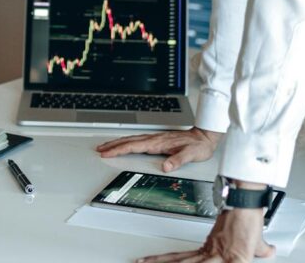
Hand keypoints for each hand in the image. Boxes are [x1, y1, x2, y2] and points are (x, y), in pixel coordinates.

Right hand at [95, 127, 222, 171]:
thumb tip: (166, 166)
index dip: (119, 150)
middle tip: (99, 149)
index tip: (107, 153)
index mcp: (158, 143)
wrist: (205, 136)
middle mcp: (155, 139)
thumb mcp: (191, 155)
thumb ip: (178, 160)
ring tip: (106, 145)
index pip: (134, 146)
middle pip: (128, 141)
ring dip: (117, 142)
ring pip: (132, 139)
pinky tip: (125, 143)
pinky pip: (137, 140)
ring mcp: (155, 138)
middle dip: (113, 145)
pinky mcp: (157, 139)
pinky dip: (127, 141)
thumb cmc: (198, 146)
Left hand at [137, 208, 274, 262]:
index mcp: (210, 248)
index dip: (162, 259)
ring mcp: (219, 256)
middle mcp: (210, 252)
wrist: (249, 203)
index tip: (147, 260)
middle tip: (140, 262)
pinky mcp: (234, 260)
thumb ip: (259, 248)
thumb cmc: (249, 218)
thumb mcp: (254, 241)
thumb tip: (268, 250)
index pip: (180, 257)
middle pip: (179, 262)